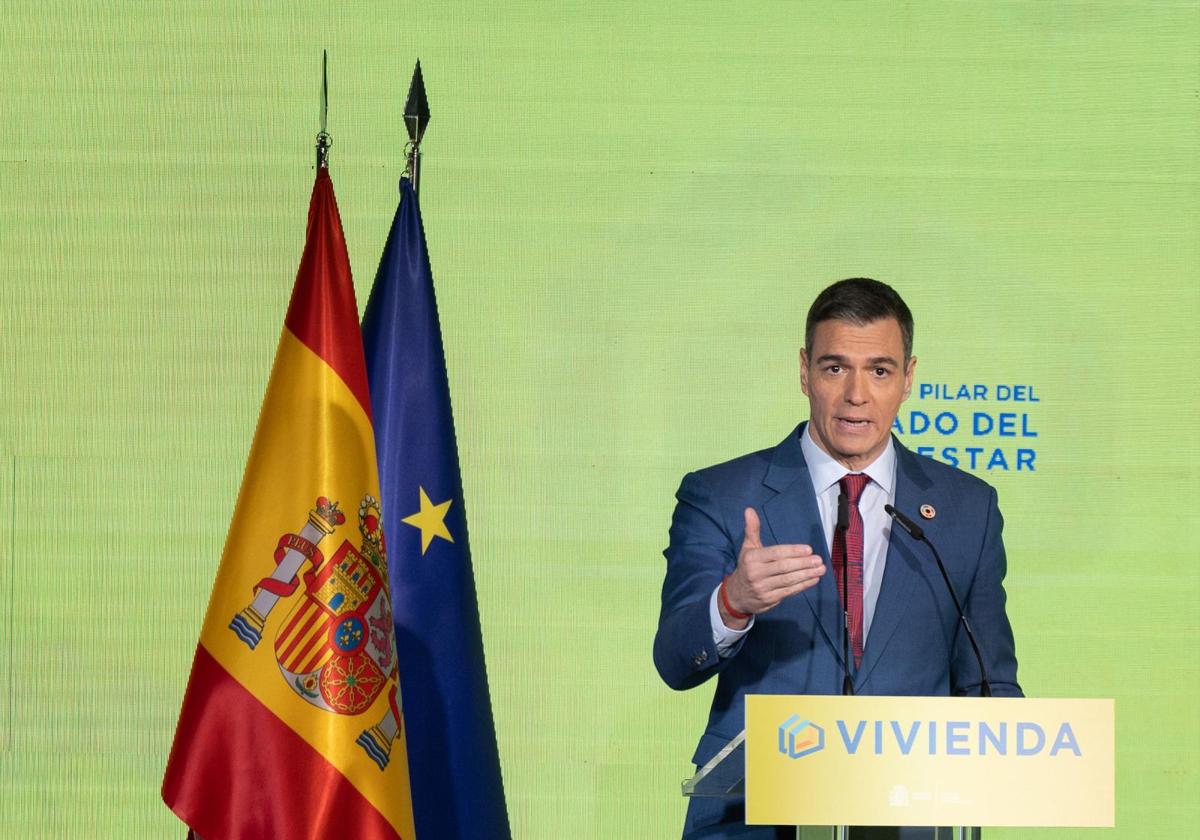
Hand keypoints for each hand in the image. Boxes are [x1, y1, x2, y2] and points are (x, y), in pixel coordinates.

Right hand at [720, 508, 825, 627]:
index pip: (775, 553)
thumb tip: (749, 510)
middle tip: (818, 559)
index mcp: (752, 558)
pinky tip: (813, 579)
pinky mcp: (769, 599)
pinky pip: (789, 591)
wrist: (737, 595)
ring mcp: (762, 588)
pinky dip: (803, 585)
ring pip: (788, 580)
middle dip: (803, 563)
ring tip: (821, 569)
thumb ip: (752, 529)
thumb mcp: (747, 548)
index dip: (793, 551)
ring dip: (806, 574)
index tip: (808, 549)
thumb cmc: (747, 567)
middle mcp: (756, 573)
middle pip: (783, 567)